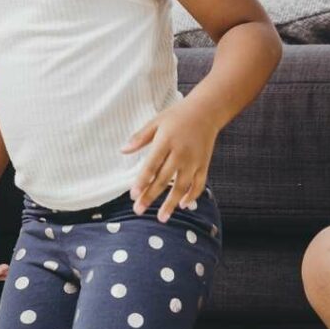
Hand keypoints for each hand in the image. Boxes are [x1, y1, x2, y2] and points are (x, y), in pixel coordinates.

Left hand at [122, 102, 218, 221]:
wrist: (206, 111)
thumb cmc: (177, 116)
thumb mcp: (155, 122)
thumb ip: (140, 138)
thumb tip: (122, 151)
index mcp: (166, 142)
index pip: (151, 166)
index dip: (142, 182)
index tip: (133, 195)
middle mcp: (180, 153)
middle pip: (164, 179)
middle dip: (150, 196)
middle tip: (138, 210)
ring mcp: (194, 160)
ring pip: (182, 186)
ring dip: (171, 203)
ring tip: (161, 217)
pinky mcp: (204, 164)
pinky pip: (199, 183)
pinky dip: (192, 195)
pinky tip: (182, 205)